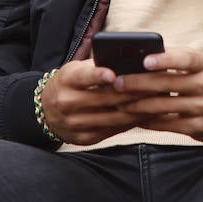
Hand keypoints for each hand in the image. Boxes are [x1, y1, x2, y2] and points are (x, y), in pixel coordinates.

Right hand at [39, 59, 156, 145]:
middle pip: (105, 98)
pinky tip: (144, 114)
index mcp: (66, 80)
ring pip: (113, 117)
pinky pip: (113, 130)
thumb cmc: (70, 83)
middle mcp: (67, 102)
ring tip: (156, 100)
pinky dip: (130, 122)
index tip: (113, 74)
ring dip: (137, 109)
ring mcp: (75, 123)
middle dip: (132, 91)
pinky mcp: (84, 139)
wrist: (46, 111)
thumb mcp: (76, 70)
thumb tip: (131, 63)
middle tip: (155, 85)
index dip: (98, 75)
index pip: (83, 76)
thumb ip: (98, 66)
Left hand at [112, 47, 202, 142]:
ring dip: (137, 104)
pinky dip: (148, 121)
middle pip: (167, 84)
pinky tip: (134, 117)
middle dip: (137, 83)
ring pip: (163, 106)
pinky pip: (167, 124)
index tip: (144, 60)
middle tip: (116, 82)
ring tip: (119, 101)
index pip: (185, 58)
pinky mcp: (198, 127)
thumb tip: (139, 57)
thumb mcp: (200, 65)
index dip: (165, 59)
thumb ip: (175, 59)